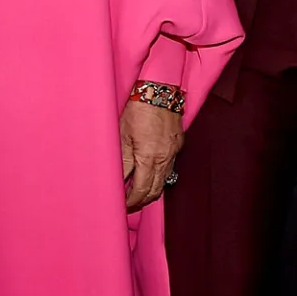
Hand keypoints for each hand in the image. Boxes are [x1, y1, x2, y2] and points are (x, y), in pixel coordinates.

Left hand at [121, 97, 183, 211]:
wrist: (159, 90)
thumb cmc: (138, 109)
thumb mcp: (122, 136)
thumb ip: (122, 162)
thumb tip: (118, 181)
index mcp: (149, 158)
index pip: (141, 191)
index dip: (131, 202)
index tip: (122, 205)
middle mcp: (165, 158)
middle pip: (155, 191)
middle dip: (141, 201)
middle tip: (128, 203)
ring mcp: (173, 152)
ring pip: (163, 181)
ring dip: (150, 189)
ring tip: (136, 190)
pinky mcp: (178, 145)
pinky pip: (169, 168)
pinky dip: (158, 175)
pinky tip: (148, 172)